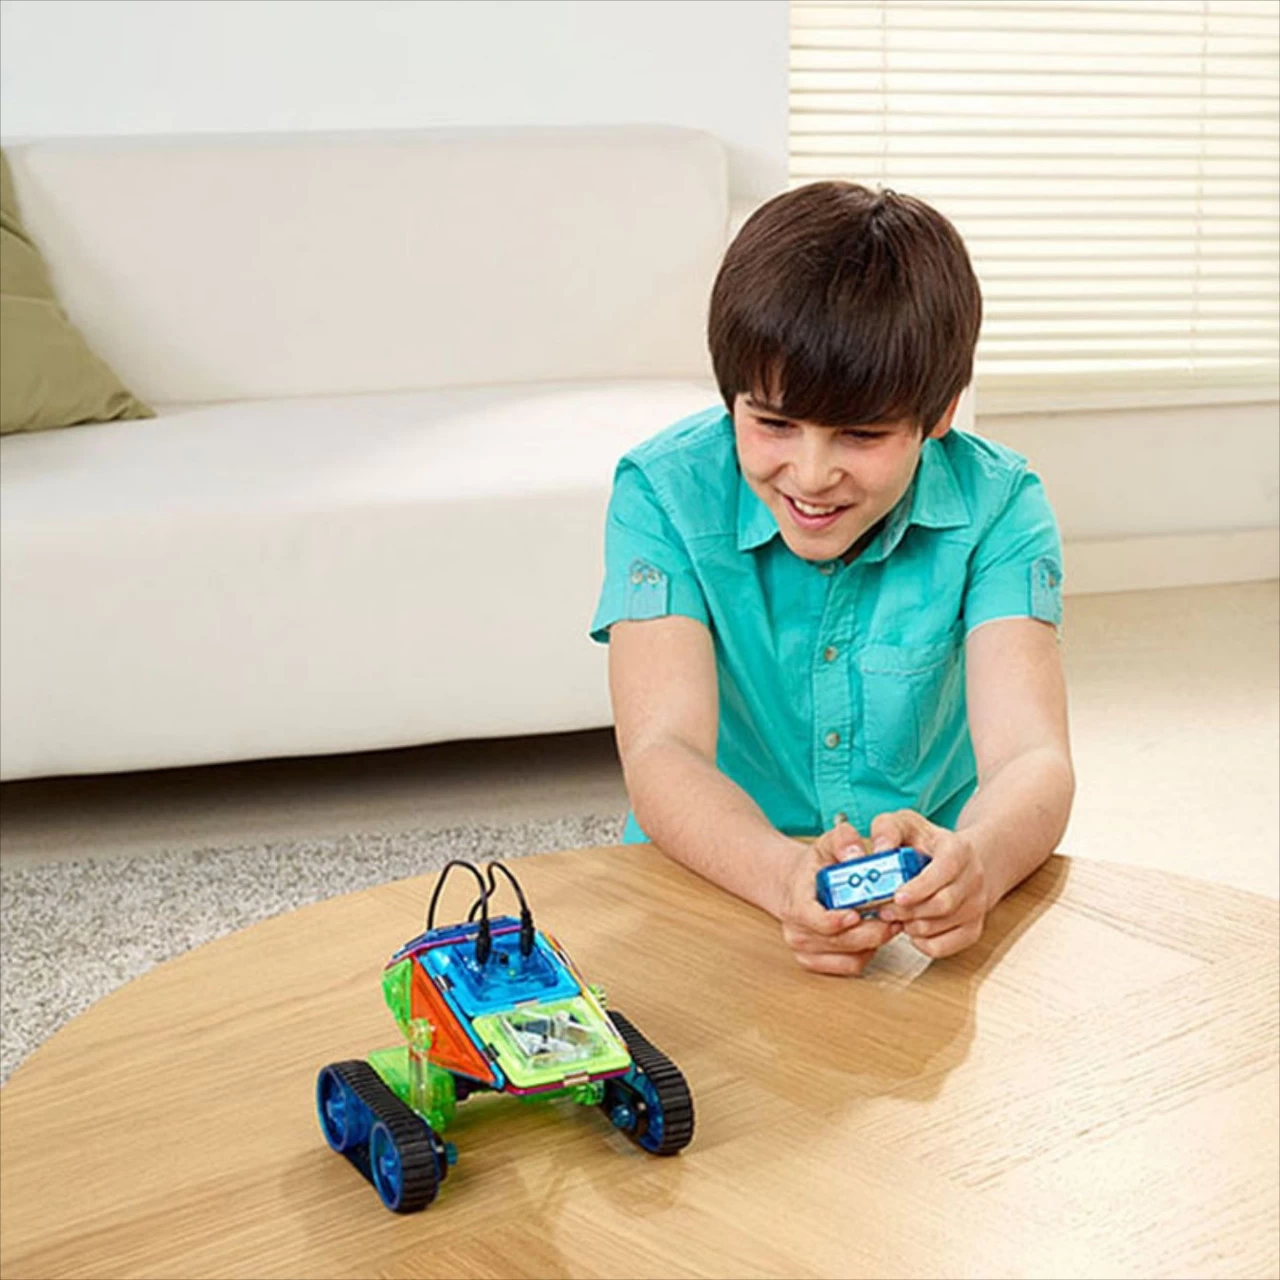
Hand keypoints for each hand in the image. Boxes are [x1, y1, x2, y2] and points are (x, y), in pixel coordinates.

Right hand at [775, 822, 901, 975]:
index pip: (813, 918)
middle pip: (840, 941)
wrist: (794, 885)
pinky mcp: (817, 963)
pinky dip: (868, 952)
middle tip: (894, 916)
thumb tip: (856, 853)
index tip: (857, 914)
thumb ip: (843, 841)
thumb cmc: (813, 867)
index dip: (836, 920)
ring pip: (850, 957)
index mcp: (796, 901)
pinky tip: (873, 934)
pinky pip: (852, 966)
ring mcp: (805, 949)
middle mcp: (797, 930)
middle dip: (871, 930)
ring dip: (874, 941)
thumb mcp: (827, 844)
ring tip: (889, 922)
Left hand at [873, 810, 989, 958]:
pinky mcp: (972, 929)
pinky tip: (911, 927)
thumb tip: (880, 849)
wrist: (962, 862)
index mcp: (959, 850)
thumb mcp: (906, 824)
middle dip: (907, 910)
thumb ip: (888, 829)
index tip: (897, 896)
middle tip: (884, 908)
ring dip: (910, 925)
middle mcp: (973, 879)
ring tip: (895, 914)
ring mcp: (976, 906)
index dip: (920, 887)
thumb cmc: (928, 843)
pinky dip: (921, 942)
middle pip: (942, 904)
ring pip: (940, 927)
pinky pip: (944, 947)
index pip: (945, 871)